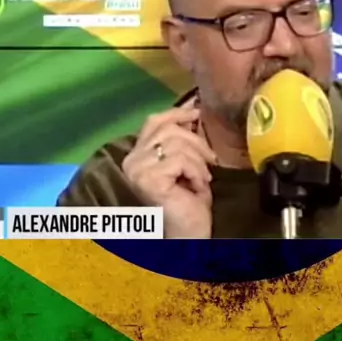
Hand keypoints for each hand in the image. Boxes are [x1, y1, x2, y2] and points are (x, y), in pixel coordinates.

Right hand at [122, 102, 216, 237]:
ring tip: (203, 178)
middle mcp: (131, 160)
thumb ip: (185, 137)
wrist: (190, 234)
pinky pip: (179, 159)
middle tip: (210, 160)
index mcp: (137, 154)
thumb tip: (194, 106)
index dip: (178, 114)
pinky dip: (196, 171)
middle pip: (168, 129)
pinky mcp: (148, 179)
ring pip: (176, 143)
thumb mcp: (188, 161)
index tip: (198, 113)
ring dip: (199, 160)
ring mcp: (137, 170)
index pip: (154, 121)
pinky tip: (198, 186)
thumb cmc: (190, 202)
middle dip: (196, 142)